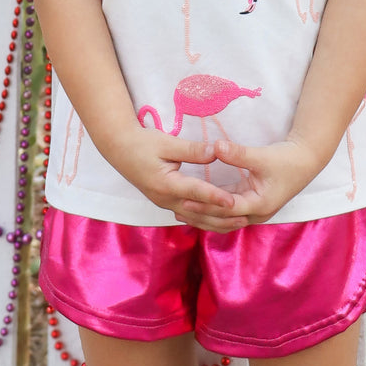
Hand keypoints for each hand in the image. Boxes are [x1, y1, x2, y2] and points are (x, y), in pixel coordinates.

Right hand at [105, 124, 249, 231]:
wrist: (120, 151)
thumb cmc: (142, 143)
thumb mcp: (166, 142)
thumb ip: (192, 150)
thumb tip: (215, 151)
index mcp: (165, 183)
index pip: (196, 192)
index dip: (216, 197)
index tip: (233, 201)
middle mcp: (166, 199)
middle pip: (198, 212)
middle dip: (222, 216)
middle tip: (245, 217)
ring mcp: (166, 204)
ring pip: (195, 218)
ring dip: (217, 222)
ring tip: (238, 223)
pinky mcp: (167, 203)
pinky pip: (190, 216)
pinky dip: (206, 220)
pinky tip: (221, 221)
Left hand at [178, 136, 322, 226]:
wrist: (305, 162)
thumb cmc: (286, 159)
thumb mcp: (261, 156)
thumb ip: (238, 154)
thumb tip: (215, 146)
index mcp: (259, 205)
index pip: (226, 208)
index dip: (205, 204)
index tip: (185, 198)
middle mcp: (256, 214)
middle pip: (222, 220)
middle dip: (200, 216)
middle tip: (176, 210)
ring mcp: (253, 212)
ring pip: (224, 221)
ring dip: (203, 217)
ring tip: (180, 212)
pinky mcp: (250, 206)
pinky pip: (227, 214)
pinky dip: (212, 212)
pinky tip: (195, 206)